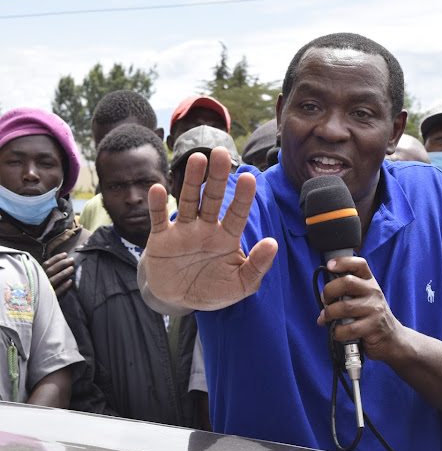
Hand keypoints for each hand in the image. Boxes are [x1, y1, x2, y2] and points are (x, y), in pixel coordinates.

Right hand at [42, 252, 74, 296]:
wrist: (38, 305)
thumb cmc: (44, 286)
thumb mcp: (44, 276)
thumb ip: (50, 269)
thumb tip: (63, 258)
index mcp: (38, 274)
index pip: (47, 264)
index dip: (56, 258)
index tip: (65, 254)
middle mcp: (41, 281)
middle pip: (51, 270)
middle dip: (62, 264)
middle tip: (72, 260)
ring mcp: (44, 289)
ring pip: (53, 280)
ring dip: (63, 273)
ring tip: (72, 268)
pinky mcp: (50, 298)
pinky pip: (57, 292)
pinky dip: (63, 287)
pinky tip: (70, 281)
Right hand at [142, 148, 277, 310]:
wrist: (179, 299)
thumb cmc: (214, 289)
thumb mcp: (241, 285)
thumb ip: (257, 266)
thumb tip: (273, 243)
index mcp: (226, 237)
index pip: (237, 213)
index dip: (242, 197)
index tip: (249, 178)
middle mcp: (205, 228)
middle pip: (211, 198)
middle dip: (217, 176)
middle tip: (221, 152)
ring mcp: (183, 231)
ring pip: (188, 202)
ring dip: (191, 181)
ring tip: (197, 159)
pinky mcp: (161, 239)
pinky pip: (159, 219)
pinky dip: (158, 205)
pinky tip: (158, 189)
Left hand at [317, 256, 405, 362]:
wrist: (392, 338)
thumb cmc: (371, 316)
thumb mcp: (363, 298)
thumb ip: (346, 293)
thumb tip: (323, 298)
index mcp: (369, 282)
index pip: (359, 264)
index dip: (342, 262)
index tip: (329, 266)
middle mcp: (373, 292)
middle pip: (347, 282)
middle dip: (329, 291)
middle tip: (325, 300)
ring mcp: (374, 309)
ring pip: (344, 306)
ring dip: (329, 313)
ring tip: (326, 318)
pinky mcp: (373, 326)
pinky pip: (348, 328)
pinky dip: (338, 332)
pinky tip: (337, 332)